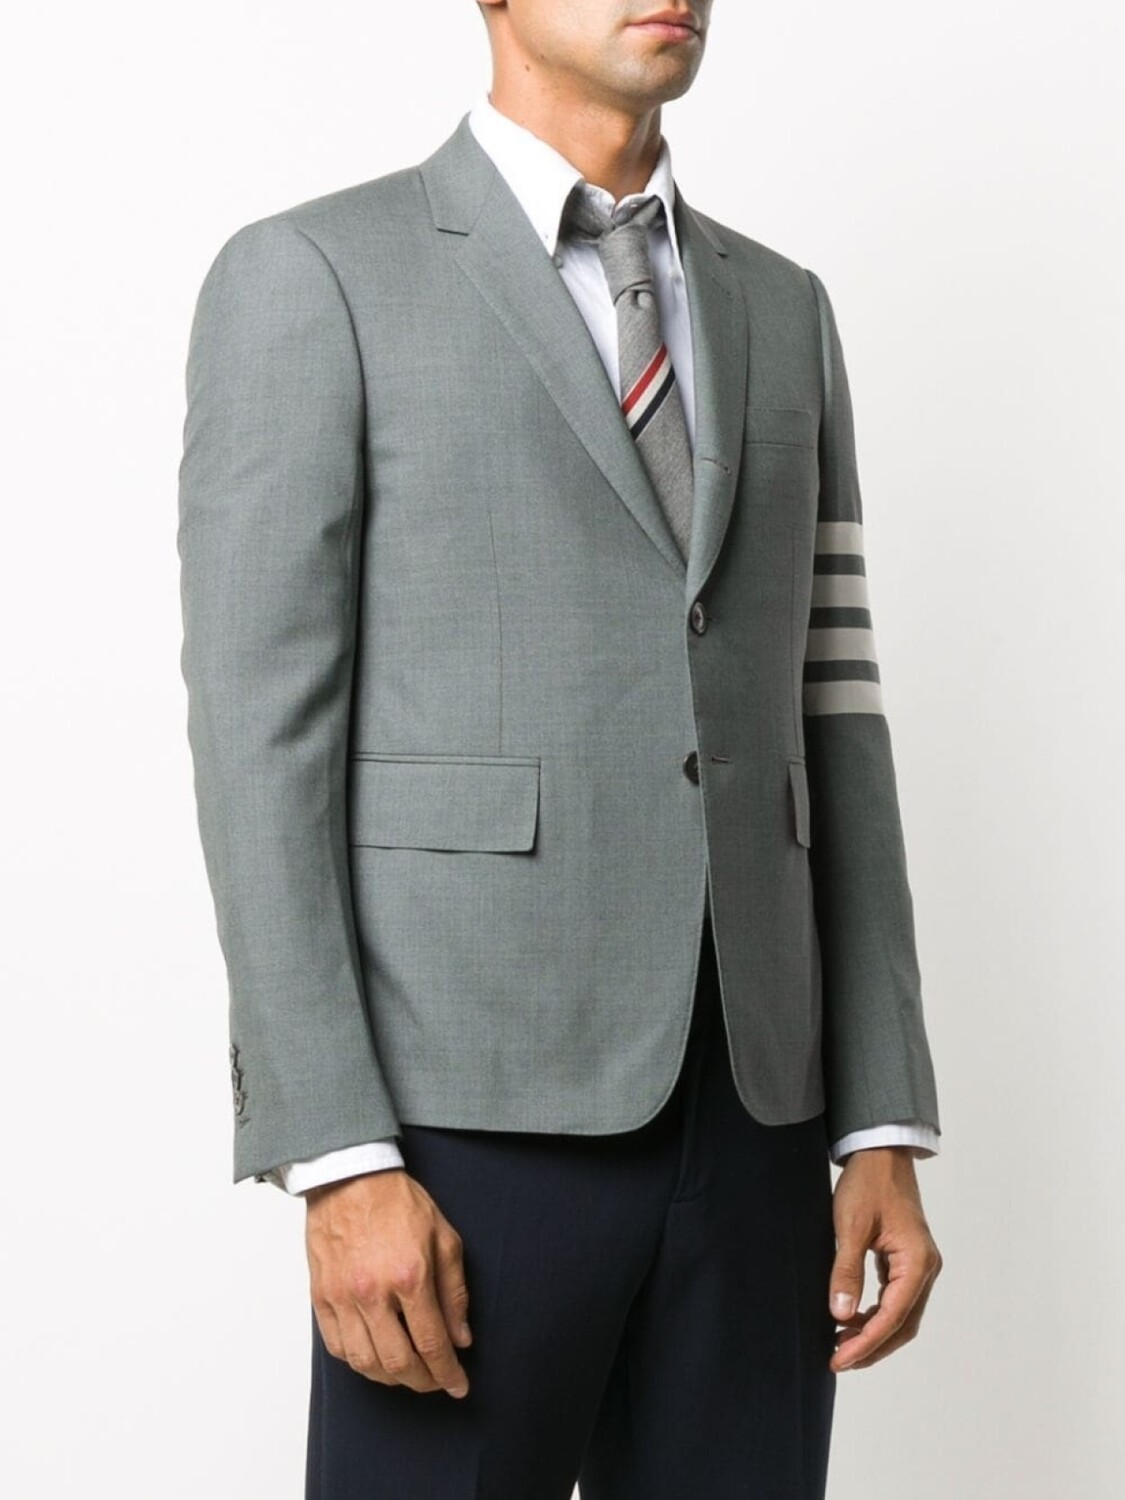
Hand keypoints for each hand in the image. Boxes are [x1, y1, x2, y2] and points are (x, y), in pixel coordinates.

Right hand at [305, 1168, 472, 1396]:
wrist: (350, 1177)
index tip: (458, 1386)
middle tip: (435, 1381)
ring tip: (407, 1373)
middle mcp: (373, 1292)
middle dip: (422, 1381)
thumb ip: (454, 1291)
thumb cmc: (398, 1202)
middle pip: (398, 1362)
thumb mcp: (444, 1237)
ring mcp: (343, 1296)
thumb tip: (460, 1338)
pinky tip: (374, 1357)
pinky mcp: (321, 1296)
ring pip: (365, 1362)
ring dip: (390, 1377)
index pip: (432, 1343)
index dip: (447, 1372)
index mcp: (409, 1275)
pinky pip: (337, 1347)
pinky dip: (358, 1362)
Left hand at [827, 1146, 941, 1371]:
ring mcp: (919, 1264)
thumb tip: (841, 1315)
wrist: (880, 1152)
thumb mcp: (849, 1226)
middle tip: (838, 1360)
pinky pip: (895, 1297)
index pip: (893, 1316)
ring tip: (840, 1344)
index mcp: (917, 1261)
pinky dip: (875, 1313)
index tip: (839, 1359)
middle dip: (871, 1346)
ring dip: (873, 1332)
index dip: (866, 1343)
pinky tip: (851, 1318)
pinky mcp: (907, 1259)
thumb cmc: (867, 1183)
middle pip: (903, 1324)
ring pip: (900, 1314)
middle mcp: (925, 1267)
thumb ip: (846, 1271)